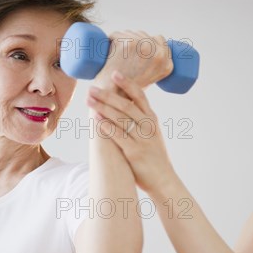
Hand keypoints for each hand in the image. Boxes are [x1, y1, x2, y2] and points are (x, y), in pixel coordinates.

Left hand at [87, 71, 177, 194]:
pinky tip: (95, 119)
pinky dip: (106, 126)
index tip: (114, 73)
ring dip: (103, 107)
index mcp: (152, 119)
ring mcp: (142, 138)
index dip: (127, 84)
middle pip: (127, 104)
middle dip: (108, 95)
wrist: (163, 179)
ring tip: (89, 100)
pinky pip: (118, 135)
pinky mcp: (135, 151)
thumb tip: (126, 106)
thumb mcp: (152, 134)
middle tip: (92, 88)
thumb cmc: (154, 157)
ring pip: (121, 118)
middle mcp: (148, 126)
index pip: (140, 96)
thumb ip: (141, 120)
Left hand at [93, 30, 173, 90]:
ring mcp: (144, 47)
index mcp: (167, 64)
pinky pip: (117, 34)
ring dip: (122, 40)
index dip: (148, 40)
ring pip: (130, 33)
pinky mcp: (129, 43)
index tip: (137, 48)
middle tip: (123, 56)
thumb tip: (150, 55)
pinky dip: (110, 39)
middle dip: (133, 40)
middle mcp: (158, 54)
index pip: (160, 39)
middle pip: (144, 35)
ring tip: (117, 56)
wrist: (114, 97)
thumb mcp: (149, 80)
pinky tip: (108, 47)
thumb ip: (155, 69)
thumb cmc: (127, 91)